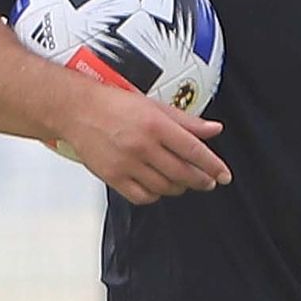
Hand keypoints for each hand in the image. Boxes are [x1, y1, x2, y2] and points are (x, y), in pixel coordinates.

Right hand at [60, 83, 232, 204]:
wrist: (77, 110)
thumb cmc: (114, 104)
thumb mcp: (155, 106)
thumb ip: (187, 121)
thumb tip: (214, 129)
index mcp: (156, 125)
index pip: (193, 150)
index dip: (213, 165)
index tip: (224, 175)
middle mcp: (143, 146)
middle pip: (182, 172)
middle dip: (201, 180)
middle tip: (209, 182)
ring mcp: (127, 164)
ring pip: (164, 187)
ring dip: (179, 187)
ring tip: (184, 181)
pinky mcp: (113, 177)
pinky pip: (141, 196)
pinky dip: (155, 195)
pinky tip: (159, 187)